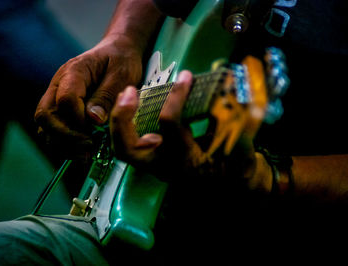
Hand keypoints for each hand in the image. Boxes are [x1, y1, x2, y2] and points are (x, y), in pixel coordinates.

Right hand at [35, 34, 142, 157]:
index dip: (78, 121)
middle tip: (88, 147)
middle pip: (45, 115)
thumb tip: (93, 120)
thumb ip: (107, 96)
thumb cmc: (121, 60)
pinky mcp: (60, 108)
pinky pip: (52, 129)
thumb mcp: (122, 74)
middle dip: (65, 136)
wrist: (117, 51)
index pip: (65, 100)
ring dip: (61, 143)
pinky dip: (63, 143)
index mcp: (74, 71)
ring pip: (44, 126)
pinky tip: (82, 150)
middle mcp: (58, 84)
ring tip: (85, 153)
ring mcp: (56, 96)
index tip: (95, 132)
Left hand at [110, 70, 255, 180]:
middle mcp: (164, 165)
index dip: (176, 96)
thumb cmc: (235, 165)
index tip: (185, 76)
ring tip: (128, 93)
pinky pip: (131, 143)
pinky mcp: (153, 158)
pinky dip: (127, 124)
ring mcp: (155, 163)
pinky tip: (134, 103)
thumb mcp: (241, 148)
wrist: (230, 183)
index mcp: (185, 161)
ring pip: (124, 148)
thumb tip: (236, 91)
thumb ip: (239, 125)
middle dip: (123, 119)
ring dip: (120, 121)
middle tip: (129, 91)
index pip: (170, 125)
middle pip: (128, 148)